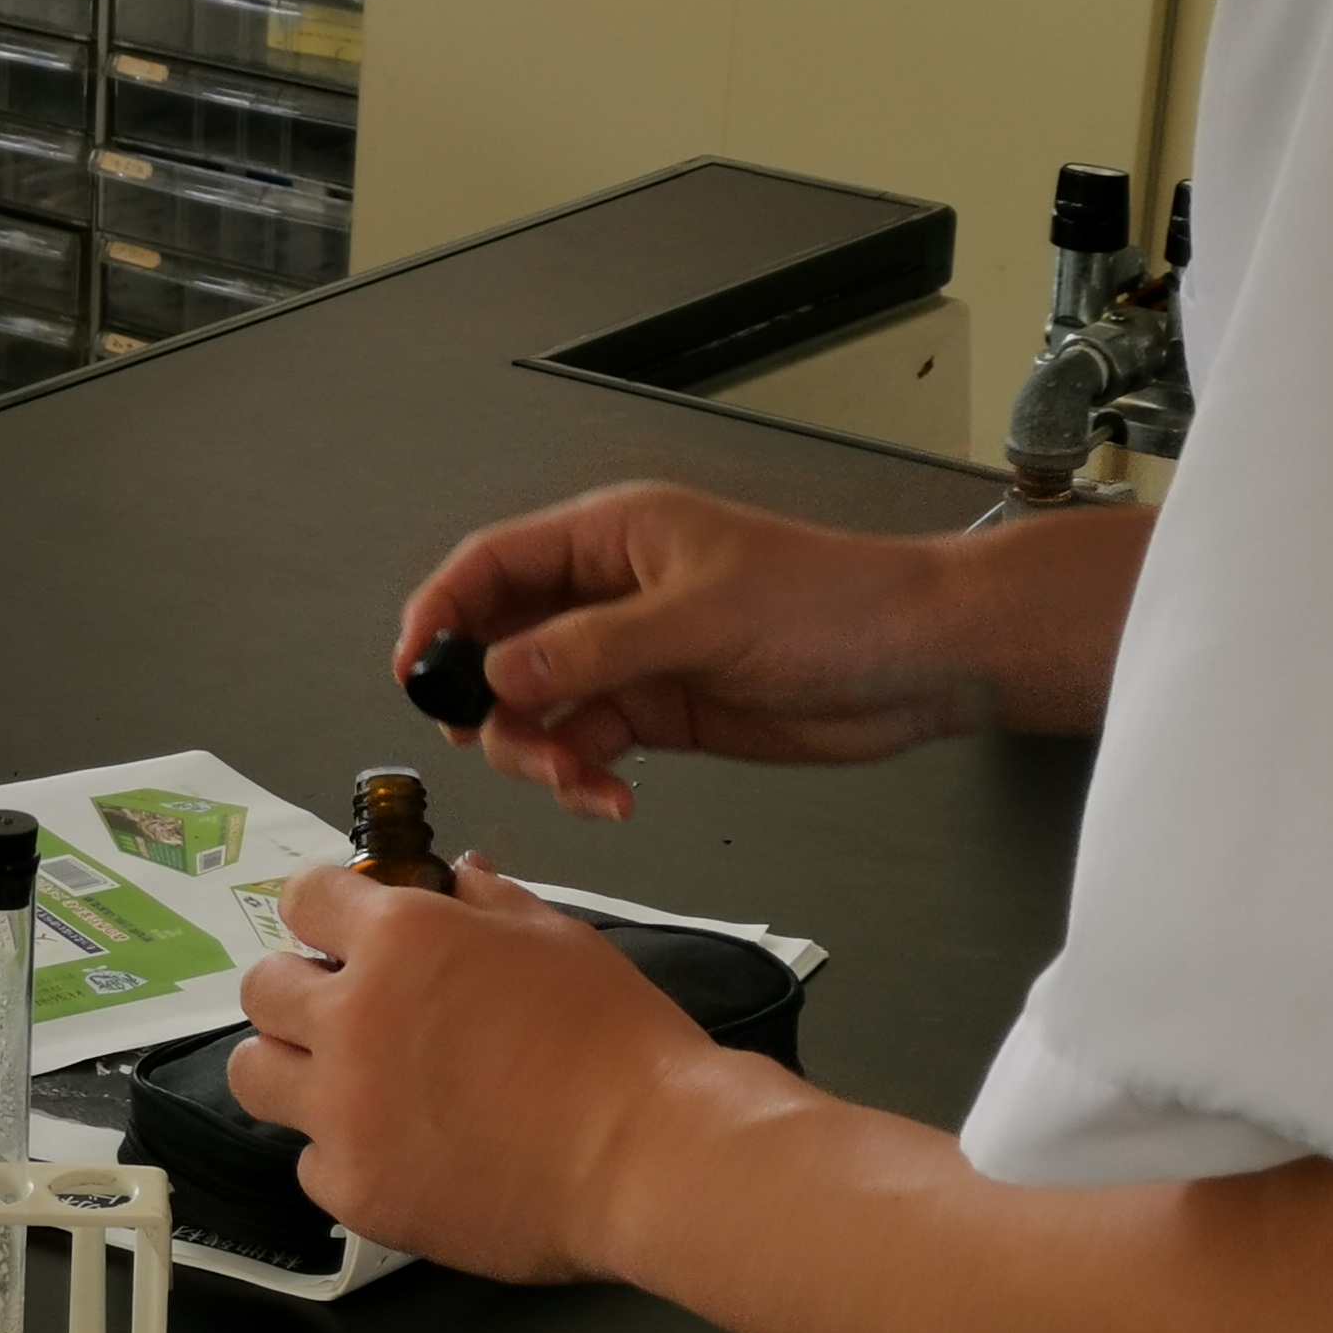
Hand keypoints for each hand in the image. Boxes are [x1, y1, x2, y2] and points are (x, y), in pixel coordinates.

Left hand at [229, 855, 765, 1282]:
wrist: (653, 1158)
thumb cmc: (620, 1045)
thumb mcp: (558, 939)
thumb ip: (488, 903)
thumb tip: (459, 878)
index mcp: (399, 938)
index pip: (302, 898)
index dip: (325, 912)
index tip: (340, 933)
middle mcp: (352, 1017)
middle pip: (262, 988)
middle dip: (299, 991)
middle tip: (348, 1013)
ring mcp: (344, 1110)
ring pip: (255, 1074)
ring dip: (294, 1070)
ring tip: (349, 1084)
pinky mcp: (356, 1189)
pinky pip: (309, 1162)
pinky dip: (343, 1155)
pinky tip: (400, 1152)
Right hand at [394, 483, 1004, 819]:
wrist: (919, 660)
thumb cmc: (835, 602)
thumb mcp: (700, 618)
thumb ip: (591, 648)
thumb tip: (500, 674)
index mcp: (612, 537)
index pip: (492, 565)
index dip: (440, 613)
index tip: (413, 669)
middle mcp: (610, 594)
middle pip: (501, 645)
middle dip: (493, 703)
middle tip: (507, 744)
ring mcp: (631, 655)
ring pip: (538, 707)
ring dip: (543, 753)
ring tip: (582, 781)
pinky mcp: (657, 711)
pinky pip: (586, 746)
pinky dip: (585, 778)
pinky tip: (614, 796)